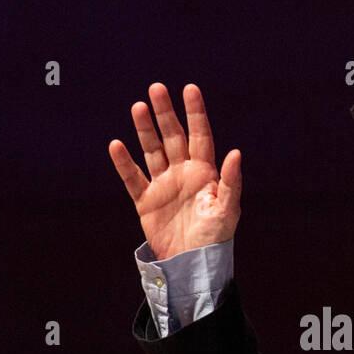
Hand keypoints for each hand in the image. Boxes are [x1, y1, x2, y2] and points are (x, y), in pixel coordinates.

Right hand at [108, 83, 241, 260]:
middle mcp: (182, 173)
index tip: (190, 89)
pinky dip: (124, 163)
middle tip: (156, 88)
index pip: (200, 135)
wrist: (192, 265)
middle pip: (172, 137)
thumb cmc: (216, 239)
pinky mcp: (146, 202)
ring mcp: (163, 186)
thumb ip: (231, 182)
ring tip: (138, 107)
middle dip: (165, 113)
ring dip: (145, 130)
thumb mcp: (228, 211)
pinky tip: (117, 145)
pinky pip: (132, 179)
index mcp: (204, 173)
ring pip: (152, 151)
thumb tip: (236, 153)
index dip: (195, 113)